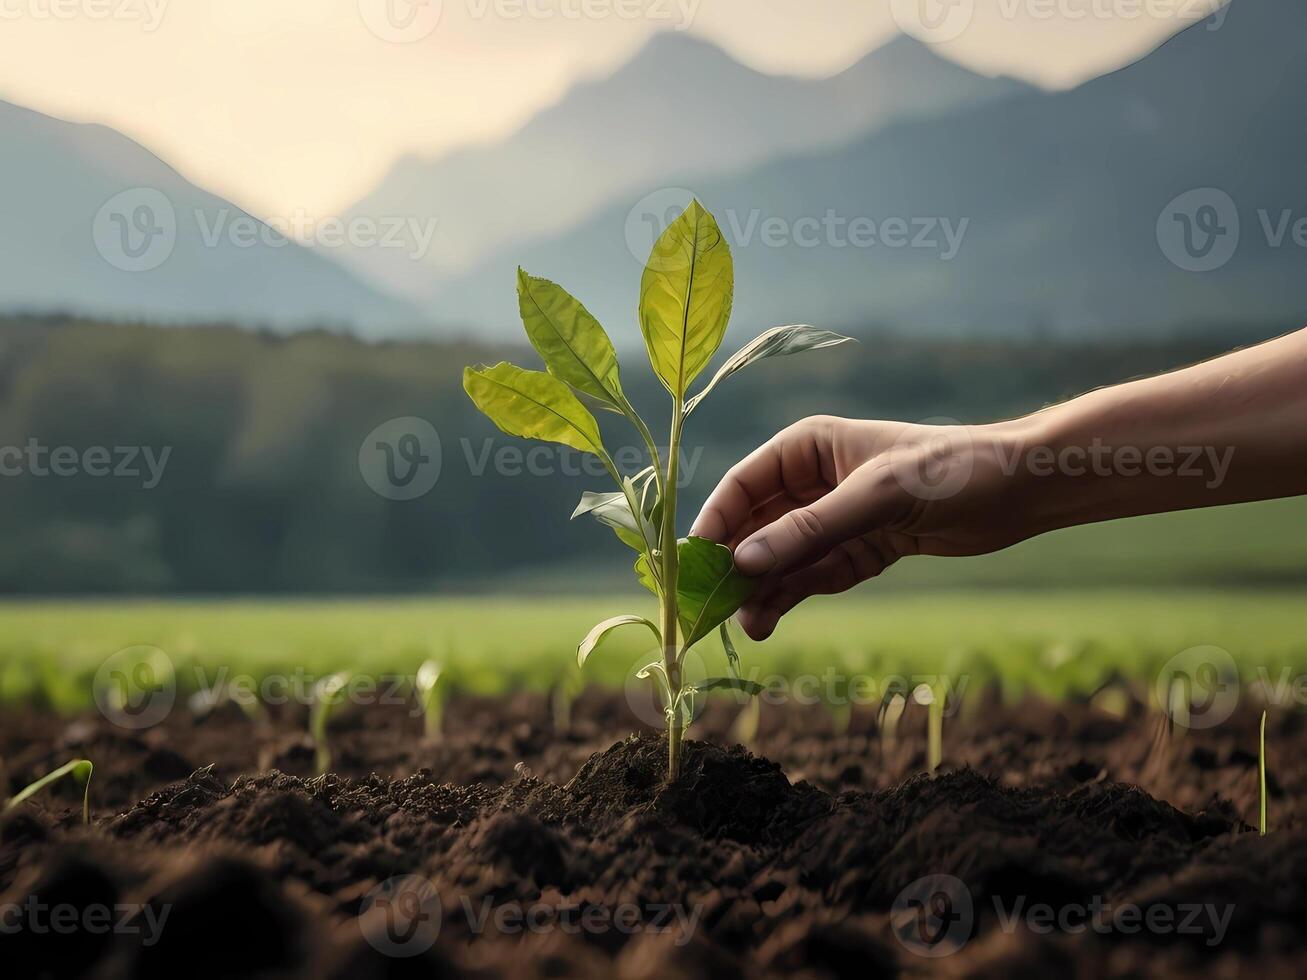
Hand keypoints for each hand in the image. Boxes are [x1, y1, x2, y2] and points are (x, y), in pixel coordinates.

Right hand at [690, 415, 1037, 638]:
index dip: (715, 525)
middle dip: (735, 566)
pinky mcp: (860, 548)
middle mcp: (813, 481)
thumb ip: (809, 530)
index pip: (743, 486)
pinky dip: (791, 596)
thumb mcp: (876, 496)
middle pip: (755, 526)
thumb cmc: (950, 470)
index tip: (693, 567)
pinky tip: (769, 620)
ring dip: (761, 589)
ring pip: (781, 557)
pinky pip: (813, 575)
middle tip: (713, 609)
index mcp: (807, 447)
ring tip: (747, 626)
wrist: (1021, 488)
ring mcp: (836, 517)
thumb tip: (743, 562)